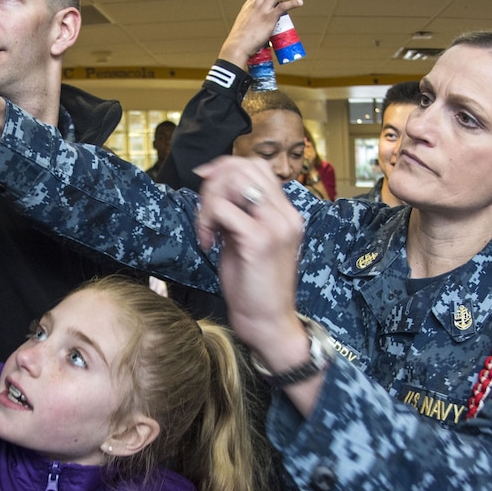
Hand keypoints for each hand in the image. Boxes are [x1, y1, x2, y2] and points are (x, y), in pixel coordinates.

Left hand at [194, 156, 304, 354]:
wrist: (268, 322)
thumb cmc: (255, 287)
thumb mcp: (248, 242)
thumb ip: (239, 215)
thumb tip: (214, 191)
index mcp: (287, 214)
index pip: (257, 168)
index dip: (227, 167)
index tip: (206, 184)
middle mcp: (286, 215)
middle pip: (245, 168)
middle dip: (214, 183)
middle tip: (204, 213)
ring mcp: (275, 226)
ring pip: (234, 182)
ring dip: (210, 201)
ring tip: (208, 229)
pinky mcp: (259, 240)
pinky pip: (222, 209)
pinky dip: (207, 221)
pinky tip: (209, 243)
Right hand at [218, 0, 302, 66]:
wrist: (237, 47)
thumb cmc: (239, 40)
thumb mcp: (241, 25)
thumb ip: (249, 19)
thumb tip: (254, 20)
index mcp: (248, 6)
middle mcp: (255, 4)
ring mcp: (262, 11)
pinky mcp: (269, 18)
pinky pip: (284, 7)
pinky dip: (293, 3)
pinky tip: (300, 2)